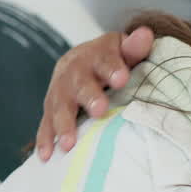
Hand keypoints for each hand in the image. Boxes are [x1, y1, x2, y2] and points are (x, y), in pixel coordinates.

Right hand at [35, 26, 154, 160]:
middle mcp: (74, 69)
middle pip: (80, 82)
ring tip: (69, 144)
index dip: (113, 67)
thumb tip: (145, 35)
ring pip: (59, 105)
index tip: (122, 78)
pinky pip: (45, 123)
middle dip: (89, 96)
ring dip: (63, 124)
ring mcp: (59, 89)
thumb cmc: (116, 59)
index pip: (105, 57)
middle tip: (99, 110)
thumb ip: (135, 48)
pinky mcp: (50, 106)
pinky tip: (45, 156)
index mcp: (96, 53)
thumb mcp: (126, 50)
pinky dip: (45, 139)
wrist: (87, 60)